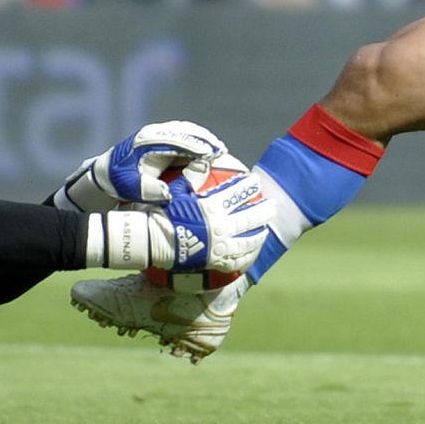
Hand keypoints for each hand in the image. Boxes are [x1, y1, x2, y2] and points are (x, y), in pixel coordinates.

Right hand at [90, 170, 273, 272]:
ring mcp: (219, 247)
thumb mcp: (176, 191)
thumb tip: (204, 161)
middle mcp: (220, 228)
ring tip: (265, 230)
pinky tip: (251, 254)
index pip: (236, 195)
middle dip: (264, 210)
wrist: (151, 241)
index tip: (256, 182)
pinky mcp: (214, 262)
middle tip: (273, 205)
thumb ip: (193, 176)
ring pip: (247, 242)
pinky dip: (247, 257)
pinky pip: (236, 261)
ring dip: (259, 234)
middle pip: (249, 218)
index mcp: (211, 208)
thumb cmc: (162, 214)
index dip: (248, 187)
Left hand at [103, 121, 225, 204]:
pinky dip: (198, 141)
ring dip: (203, 138)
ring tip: (220, 150)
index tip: (210, 153)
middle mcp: (154, 133)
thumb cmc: (119, 180)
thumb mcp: (130, 187)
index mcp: (147, 142)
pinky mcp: (164, 138)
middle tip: (221, 150)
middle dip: (204, 139)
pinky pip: (185, 135)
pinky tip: (210, 151)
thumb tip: (167, 194)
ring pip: (186, 131)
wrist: (109, 171)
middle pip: (184, 132)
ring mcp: (159, 133)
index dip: (193, 146)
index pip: (175, 140)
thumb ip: (148, 190)